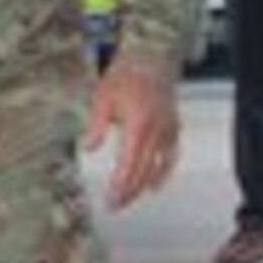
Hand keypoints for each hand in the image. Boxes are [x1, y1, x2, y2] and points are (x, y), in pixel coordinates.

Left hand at [82, 59, 179, 210]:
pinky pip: (170, 158)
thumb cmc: (127, 74)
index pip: (129, 166)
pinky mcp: (174, 128)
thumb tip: (89, 147)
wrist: (151, 57)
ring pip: (158, 168)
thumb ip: (96, 125)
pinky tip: (154, 184)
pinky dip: (162, 173)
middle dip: (129, 192)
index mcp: (138, 125)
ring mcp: (168, 131)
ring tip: (129, 198)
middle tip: (115, 205)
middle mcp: (156, 132)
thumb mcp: (102, 97)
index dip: (120, 187)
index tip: (111, 201)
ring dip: (143, 186)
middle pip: (143, 172)